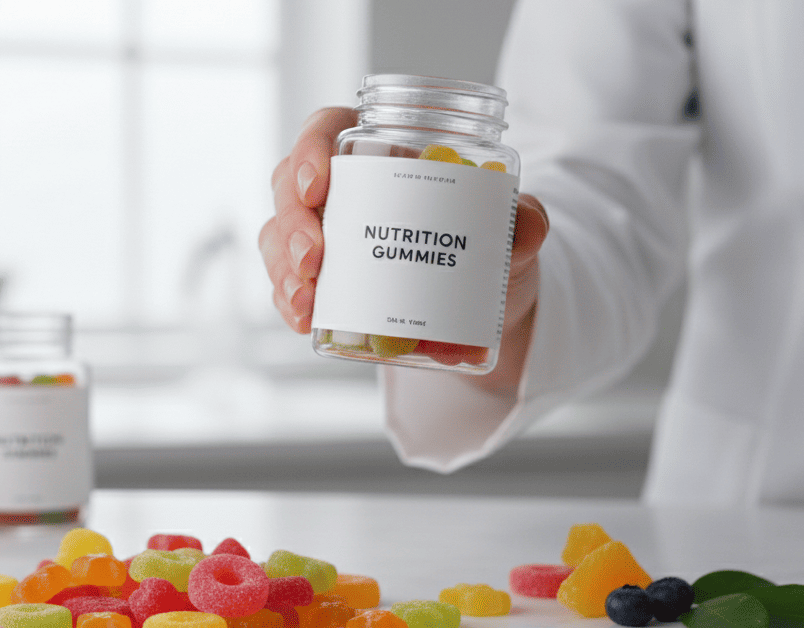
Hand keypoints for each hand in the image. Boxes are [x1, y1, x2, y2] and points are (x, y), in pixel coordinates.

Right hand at [258, 107, 548, 392]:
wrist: (487, 303)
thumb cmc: (490, 246)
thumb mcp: (513, 230)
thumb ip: (525, 221)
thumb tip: (524, 226)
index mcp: (376, 149)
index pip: (325, 130)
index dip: (308, 151)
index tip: (317, 185)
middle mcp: (340, 187)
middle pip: (289, 187)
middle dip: (292, 226)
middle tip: (313, 261)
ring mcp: (323, 232)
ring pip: (278, 237)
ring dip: (283, 270)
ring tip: (306, 303)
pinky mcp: (320, 277)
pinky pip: (287, 282)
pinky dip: (290, 303)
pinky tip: (304, 321)